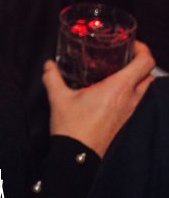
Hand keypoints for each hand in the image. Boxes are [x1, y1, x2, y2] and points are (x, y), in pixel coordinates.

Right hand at [45, 40, 156, 156]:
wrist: (77, 154)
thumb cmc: (72, 127)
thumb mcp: (58, 97)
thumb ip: (53, 77)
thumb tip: (49, 65)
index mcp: (117, 88)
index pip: (145, 63)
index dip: (143, 49)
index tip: (131, 43)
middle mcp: (129, 98)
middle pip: (149, 75)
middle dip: (141, 62)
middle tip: (125, 55)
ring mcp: (129, 110)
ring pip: (145, 88)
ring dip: (138, 76)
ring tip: (118, 70)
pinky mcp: (125, 118)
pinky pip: (136, 99)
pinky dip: (131, 89)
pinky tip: (111, 88)